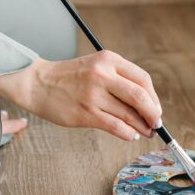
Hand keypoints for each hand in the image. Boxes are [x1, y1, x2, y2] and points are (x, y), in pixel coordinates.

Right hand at [0, 51, 162, 141]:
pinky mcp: (85, 113)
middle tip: (157, 124)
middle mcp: (102, 74)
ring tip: (146, 132)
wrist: (37, 83)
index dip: (154, 97)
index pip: (142, 79)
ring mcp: (93, 95)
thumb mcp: (96, 66)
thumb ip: (119, 79)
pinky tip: (130, 135)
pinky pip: (115, 126)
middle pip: (140, 96)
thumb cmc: (69, 77)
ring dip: (142, 126)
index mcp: (108, 59)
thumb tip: (147, 103)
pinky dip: (127, 133)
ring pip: (128, 114)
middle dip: (153, 113)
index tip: (156, 108)